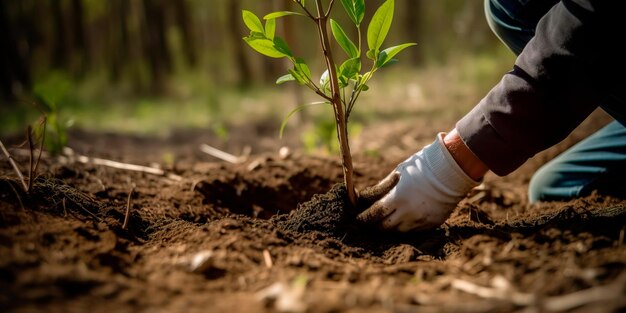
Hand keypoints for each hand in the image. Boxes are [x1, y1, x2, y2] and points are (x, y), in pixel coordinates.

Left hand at [357, 133, 480, 231]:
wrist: (450, 171)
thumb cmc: (420, 168)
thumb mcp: (397, 174)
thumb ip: (382, 189)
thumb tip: (367, 199)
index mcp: (398, 198)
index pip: (374, 215)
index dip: (364, 218)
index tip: (358, 219)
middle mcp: (408, 213)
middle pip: (384, 227)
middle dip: (375, 225)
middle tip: (370, 221)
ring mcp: (421, 221)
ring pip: (398, 231)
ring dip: (390, 227)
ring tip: (386, 220)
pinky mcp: (431, 224)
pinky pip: (413, 230)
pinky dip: (405, 226)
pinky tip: (403, 218)